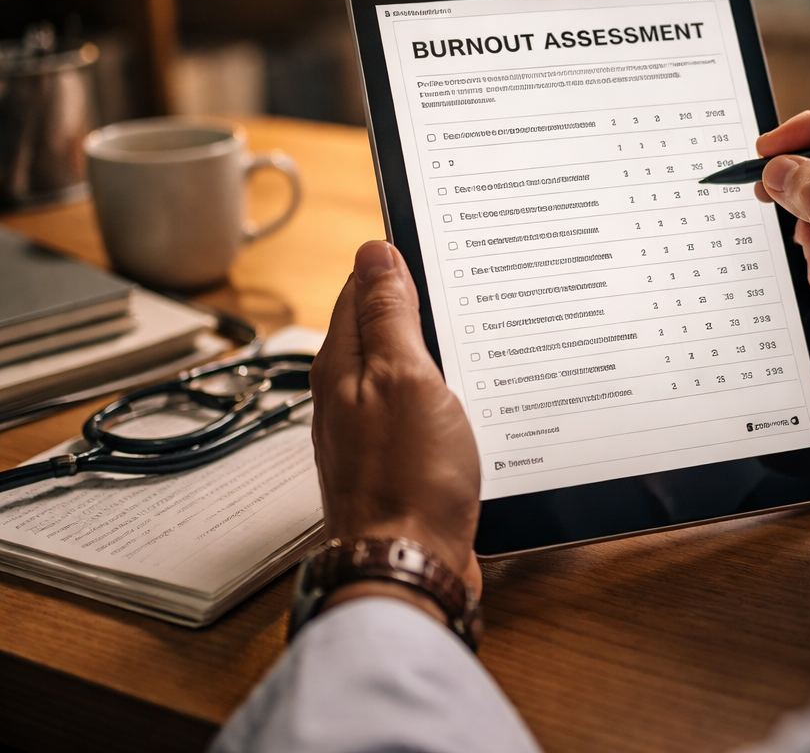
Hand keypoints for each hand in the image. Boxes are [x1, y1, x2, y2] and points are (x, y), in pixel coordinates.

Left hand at [309, 240, 481, 596]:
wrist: (409, 564)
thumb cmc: (407, 477)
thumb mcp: (405, 378)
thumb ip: (389, 315)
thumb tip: (375, 253)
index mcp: (343, 363)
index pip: (361, 288)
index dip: (394, 263)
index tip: (434, 247)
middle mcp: (347, 392)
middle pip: (377, 325)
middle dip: (411, 301)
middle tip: (457, 284)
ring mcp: (368, 426)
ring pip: (397, 365)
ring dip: (426, 345)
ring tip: (465, 330)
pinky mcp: (392, 455)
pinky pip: (411, 403)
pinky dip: (435, 387)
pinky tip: (461, 392)